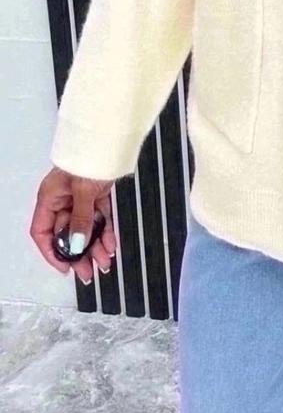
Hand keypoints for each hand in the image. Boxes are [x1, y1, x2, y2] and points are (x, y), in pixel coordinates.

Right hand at [30, 167, 116, 284]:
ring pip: (85, 228)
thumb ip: (80, 220)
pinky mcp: (96, 194)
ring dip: (95, 246)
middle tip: (87, 272)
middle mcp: (62, 199)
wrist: (110, 139)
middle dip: (78, 254)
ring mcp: (80, 197)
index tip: (65, 267)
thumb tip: (77, 244)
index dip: (52, 252)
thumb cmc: (89, 157)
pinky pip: (99, 218)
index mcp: (50, 197)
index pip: (43, 232)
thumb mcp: (83, 192)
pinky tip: (111, 245)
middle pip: (66, 233)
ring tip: (104, 262)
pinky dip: (105, 232)